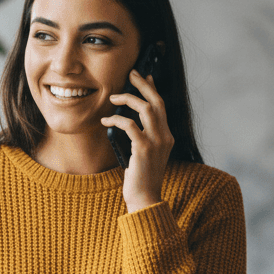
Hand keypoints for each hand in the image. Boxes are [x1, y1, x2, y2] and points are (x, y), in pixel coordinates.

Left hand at [101, 69, 174, 212]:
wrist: (144, 199)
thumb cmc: (140, 178)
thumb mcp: (146, 154)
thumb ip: (143, 138)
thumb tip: (130, 121)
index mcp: (167, 137)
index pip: (162, 106)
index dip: (153, 89)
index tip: (145, 76)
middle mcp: (165, 137)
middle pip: (157, 102)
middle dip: (143, 85)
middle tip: (131, 73)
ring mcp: (156, 143)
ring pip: (146, 109)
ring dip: (128, 98)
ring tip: (113, 97)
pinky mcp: (144, 150)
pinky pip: (130, 125)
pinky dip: (116, 119)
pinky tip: (106, 120)